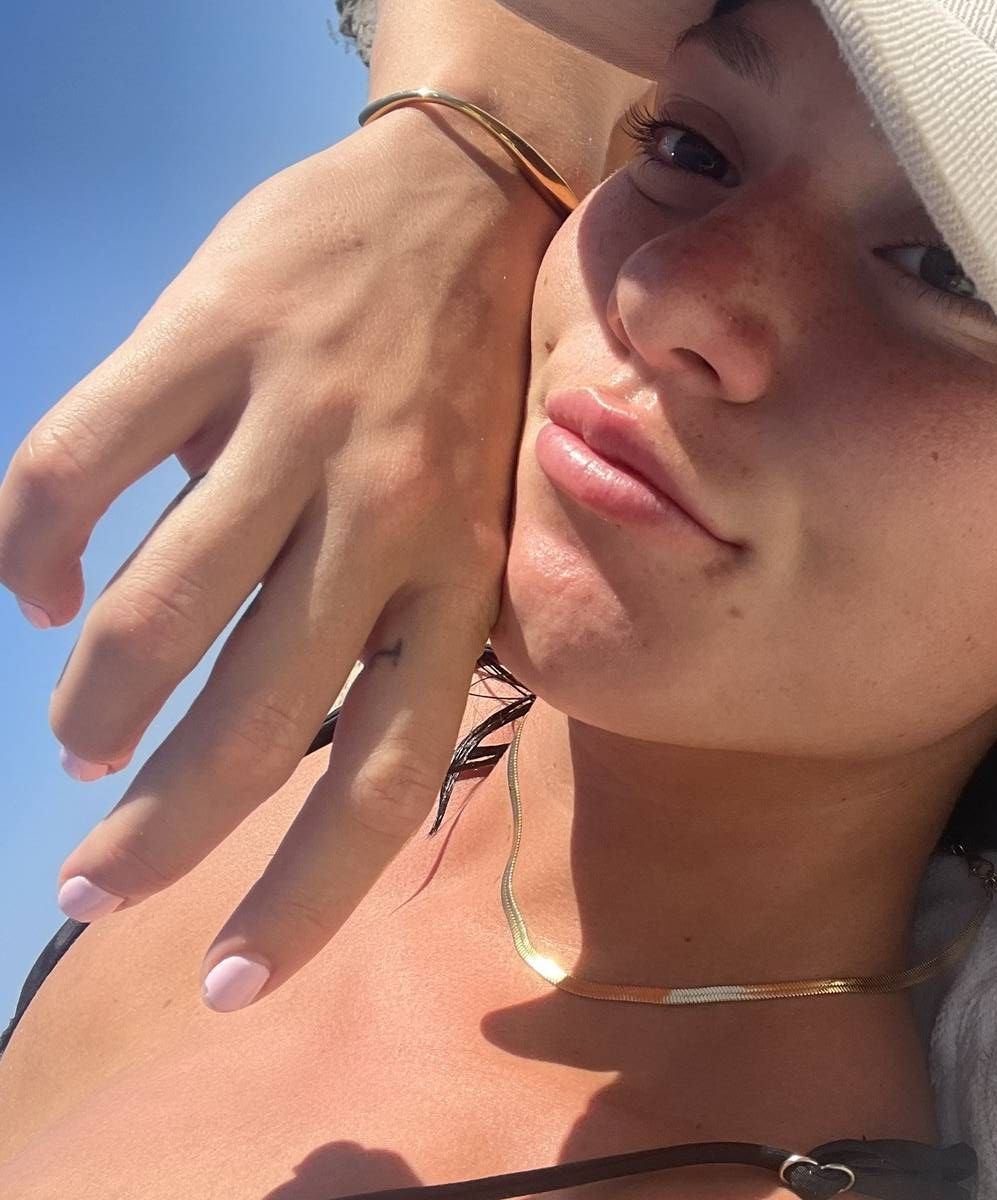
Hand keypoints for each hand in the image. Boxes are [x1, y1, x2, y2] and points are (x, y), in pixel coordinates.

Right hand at [0, 107, 558, 1007]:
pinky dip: (34, 544)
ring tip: (78, 745)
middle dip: (162, 833)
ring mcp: (295, 426)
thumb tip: (306, 747)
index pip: (387, 779)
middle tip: (93, 888)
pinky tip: (40, 586)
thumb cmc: (471, 389)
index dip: (305, 898)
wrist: (468, 205)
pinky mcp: (211, 339)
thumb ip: (412, 631)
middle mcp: (385, 519)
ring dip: (98, 708)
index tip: (226, 982)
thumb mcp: (480, 524)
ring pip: (161, 615)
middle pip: (256, 726)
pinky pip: (79, 465)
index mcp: (460, 580)